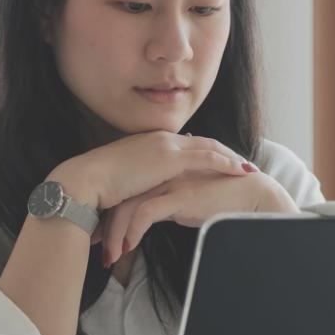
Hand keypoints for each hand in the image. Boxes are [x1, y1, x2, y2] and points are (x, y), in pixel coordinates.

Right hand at [49, 131, 255, 210]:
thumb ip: (139, 183)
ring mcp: (166, 145)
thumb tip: (147, 195)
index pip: (187, 144)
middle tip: (244, 163)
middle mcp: (161, 139)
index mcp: (150, 142)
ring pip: (210, 148)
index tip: (222, 161)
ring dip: (231, 158)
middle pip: (203, 142)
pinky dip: (227, 164)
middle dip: (225, 152)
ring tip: (249, 169)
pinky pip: (208, 158)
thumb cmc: (98, 188)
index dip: (207, 152)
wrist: (85, 182)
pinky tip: (242, 172)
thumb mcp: (124, 182)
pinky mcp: (170, 158)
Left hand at [99, 171, 297, 265]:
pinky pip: (145, 213)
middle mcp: (161, 174)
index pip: (126, 191)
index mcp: (161, 173)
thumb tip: (146, 220)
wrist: (251, 196)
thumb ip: (165, 205)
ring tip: (111, 257)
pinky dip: (133, 231)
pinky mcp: (179, 194)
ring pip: (128, 206)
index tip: (99, 237)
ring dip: (116, 234)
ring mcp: (170, 182)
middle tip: (97, 249)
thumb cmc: (221, 202)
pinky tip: (129, 248)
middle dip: (105, 227)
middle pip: (121, 197)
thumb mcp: (185, 204)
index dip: (109, 215)